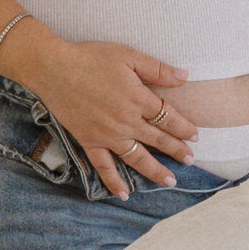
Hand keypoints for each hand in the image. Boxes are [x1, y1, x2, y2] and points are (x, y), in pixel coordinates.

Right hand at [9, 28, 198, 201]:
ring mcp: (108, 135)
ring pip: (137, 158)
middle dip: (177, 150)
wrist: (53, 69)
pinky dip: (114, 182)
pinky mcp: (89, 142)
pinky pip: (104, 167)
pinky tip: (124, 194)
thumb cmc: (90, 58)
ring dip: (155, 171)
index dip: (184, 127)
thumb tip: (184, 78)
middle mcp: (126, 122)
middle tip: (190, 160)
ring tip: (170, 181)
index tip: (195, 135)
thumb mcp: (128, 55)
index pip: (168, 117)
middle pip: (158, 139)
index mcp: (138, 99)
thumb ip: (157, 69)